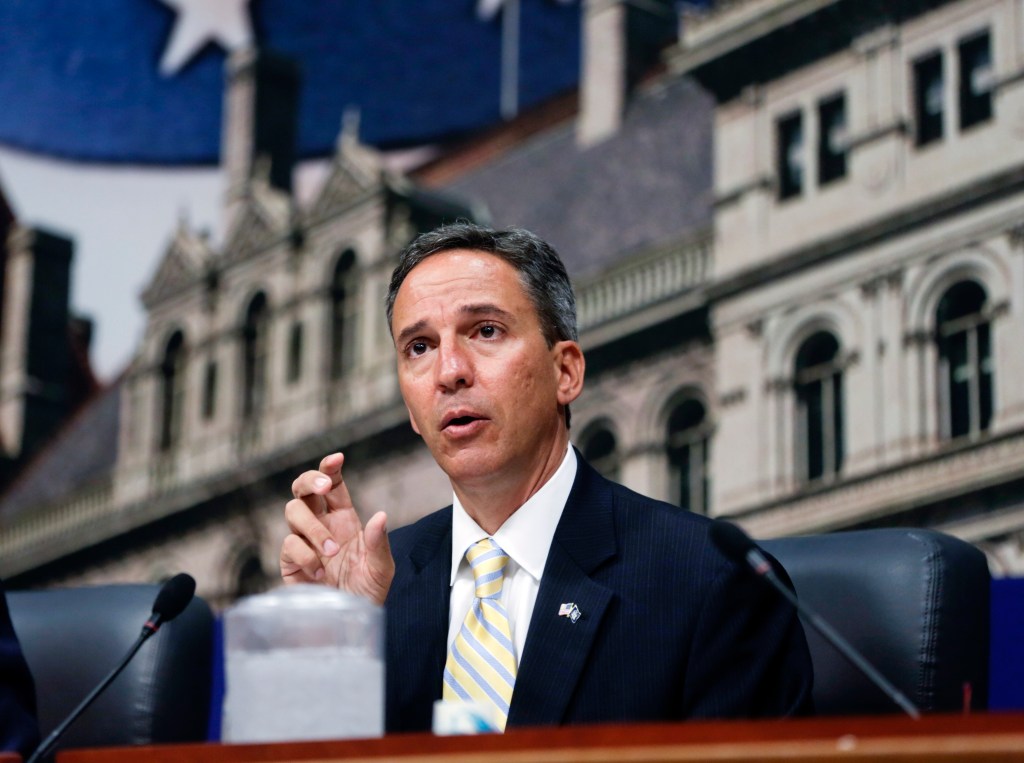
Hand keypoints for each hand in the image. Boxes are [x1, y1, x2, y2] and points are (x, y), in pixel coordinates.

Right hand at [280, 453, 394, 604]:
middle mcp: (321, 525)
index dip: (330, 468)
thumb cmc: (367, 594)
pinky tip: (320, 573)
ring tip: (332, 551)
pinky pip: (288, 545)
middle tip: (324, 487)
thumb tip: (381, 515)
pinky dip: (305, 555)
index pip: (333, 485)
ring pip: (293, 511)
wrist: (348, 626)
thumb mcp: (381, 569)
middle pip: (303, 488)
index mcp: (344, 519)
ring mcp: (303, 542)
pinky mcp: (289, 562)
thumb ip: (379, 543)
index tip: (336, 459)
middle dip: (310, 480)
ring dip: (314, 527)